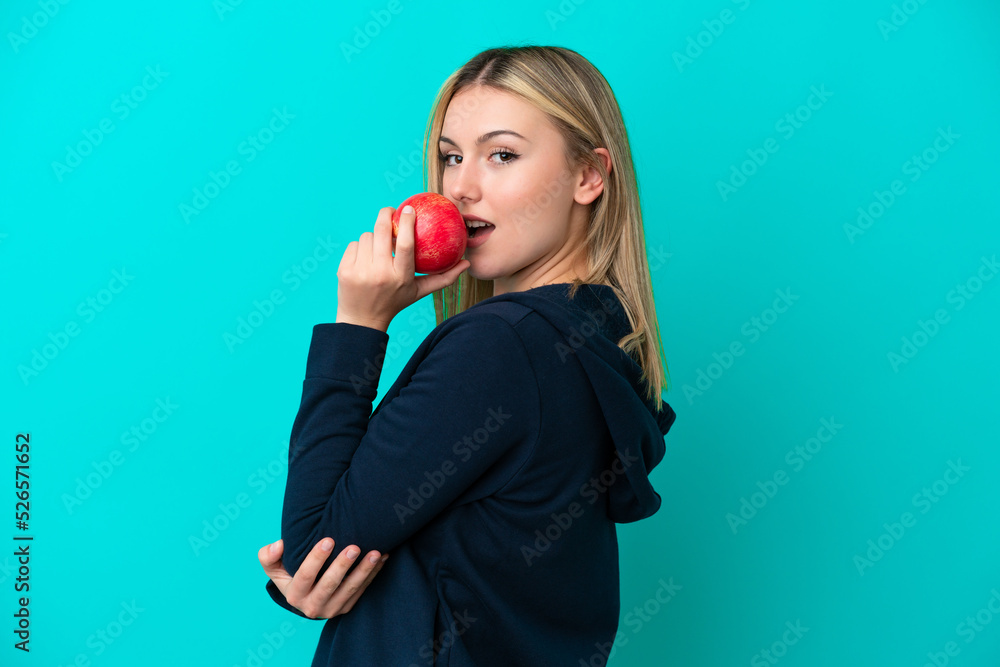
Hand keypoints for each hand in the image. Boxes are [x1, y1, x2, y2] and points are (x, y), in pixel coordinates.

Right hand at [258, 537, 387, 618]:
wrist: (305, 597)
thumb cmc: (289, 574)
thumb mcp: (274, 568)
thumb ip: (269, 556)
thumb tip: (279, 545)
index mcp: (294, 595)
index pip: (305, 576)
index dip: (316, 559)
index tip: (328, 539)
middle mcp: (312, 606)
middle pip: (330, 585)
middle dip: (343, 565)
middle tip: (355, 546)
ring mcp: (332, 609)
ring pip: (350, 589)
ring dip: (364, 571)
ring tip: (376, 553)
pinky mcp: (346, 608)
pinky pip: (362, 590)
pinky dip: (373, 574)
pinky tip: (382, 558)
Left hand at [335, 205, 469, 331]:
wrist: (362, 319)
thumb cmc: (395, 302)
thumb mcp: (419, 292)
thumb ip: (443, 278)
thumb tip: (466, 263)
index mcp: (400, 277)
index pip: (405, 245)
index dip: (407, 224)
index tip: (409, 209)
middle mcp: (380, 273)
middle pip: (381, 232)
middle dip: (385, 215)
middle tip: (391, 211)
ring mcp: (360, 271)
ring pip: (366, 236)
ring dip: (373, 238)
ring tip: (378, 248)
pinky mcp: (344, 270)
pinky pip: (354, 245)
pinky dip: (360, 248)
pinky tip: (365, 258)